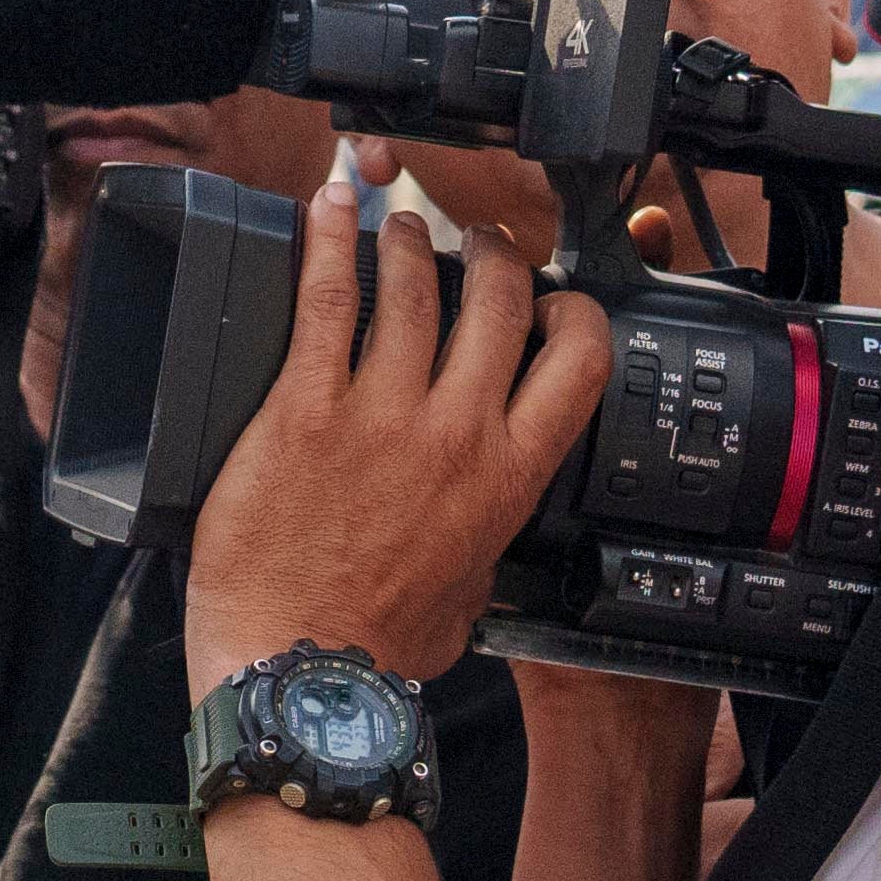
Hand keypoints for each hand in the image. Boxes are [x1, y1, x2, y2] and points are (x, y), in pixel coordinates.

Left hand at [181, 155, 602, 693]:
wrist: (301, 676)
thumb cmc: (377, 649)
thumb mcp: (471, 594)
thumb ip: (484, 538)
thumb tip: (483, 527)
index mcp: (508, 475)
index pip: (578, 359)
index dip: (572, 310)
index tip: (550, 297)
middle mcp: (455, 432)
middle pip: (499, 301)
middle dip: (494, 252)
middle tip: (475, 240)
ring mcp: (379, 414)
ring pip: (414, 285)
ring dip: (410, 238)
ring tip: (397, 222)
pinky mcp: (303, 409)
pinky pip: (325, 299)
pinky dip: (330, 239)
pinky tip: (329, 205)